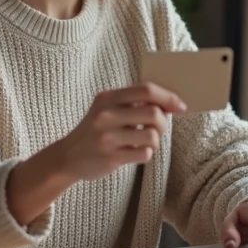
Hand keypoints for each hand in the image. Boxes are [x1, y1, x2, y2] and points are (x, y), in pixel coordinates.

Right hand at [53, 83, 186, 182]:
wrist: (67, 157)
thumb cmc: (95, 131)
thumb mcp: (106, 109)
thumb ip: (132, 103)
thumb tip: (170, 102)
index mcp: (108, 98)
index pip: (146, 90)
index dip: (168, 97)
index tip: (181, 106)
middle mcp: (106, 115)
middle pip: (154, 113)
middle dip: (164, 122)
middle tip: (160, 129)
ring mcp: (108, 137)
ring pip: (152, 136)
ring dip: (156, 141)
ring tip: (146, 142)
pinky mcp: (111, 157)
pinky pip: (144, 154)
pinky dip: (146, 154)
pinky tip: (135, 152)